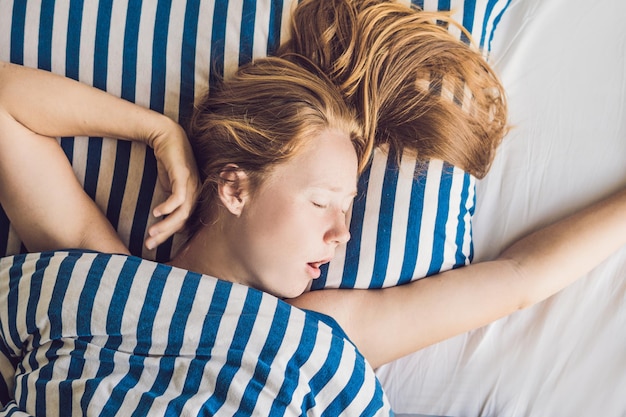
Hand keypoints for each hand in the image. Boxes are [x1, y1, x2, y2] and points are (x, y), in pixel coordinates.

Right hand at [144, 119, 199, 249]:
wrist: (166, 135)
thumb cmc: (168, 161)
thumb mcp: (169, 184)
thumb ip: (171, 200)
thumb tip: (166, 218)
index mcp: (193, 196)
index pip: (184, 221)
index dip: (169, 233)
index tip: (154, 243)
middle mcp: (196, 191)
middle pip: (183, 220)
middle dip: (166, 234)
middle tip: (150, 245)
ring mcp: (192, 183)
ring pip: (182, 211)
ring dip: (166, 224)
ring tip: (151, 234)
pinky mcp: (184, 175)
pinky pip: (179, 196)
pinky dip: (168, 207)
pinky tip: (156, 213)